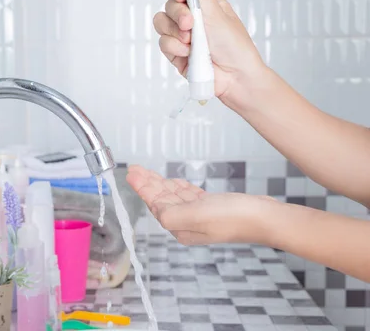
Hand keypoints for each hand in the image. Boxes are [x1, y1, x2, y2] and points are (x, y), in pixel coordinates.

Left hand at [126, 165, 277, 245]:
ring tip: (147, 172)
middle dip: (147, 183)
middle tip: (134, 168)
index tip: (131, 173)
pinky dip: (179, 187)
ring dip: (160, 183)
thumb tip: (155, 209)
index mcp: (180, 227)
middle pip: (161, 200)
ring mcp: (200, 215)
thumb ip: (171, 213)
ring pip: (174, 196)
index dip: (142, 188)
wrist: (265, 217)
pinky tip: (172, 182)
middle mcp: (188, 223)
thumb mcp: (195, 215)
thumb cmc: (233, 216)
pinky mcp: (212, 207)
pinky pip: (188, 196)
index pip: (155, 205)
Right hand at [154, 0, 266, 105]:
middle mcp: (192, 19)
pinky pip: (163, 43)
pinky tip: (188, 53)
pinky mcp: (175, 53)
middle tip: (190, 24)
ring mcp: (182, 36)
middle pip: (169, 6)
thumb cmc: (234, 47)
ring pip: (161, 24)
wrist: (234, 78)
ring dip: (175, 32)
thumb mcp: (217, 14)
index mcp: (205, 6)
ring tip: (191, 42)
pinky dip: (175, 48)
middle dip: (178, 14)